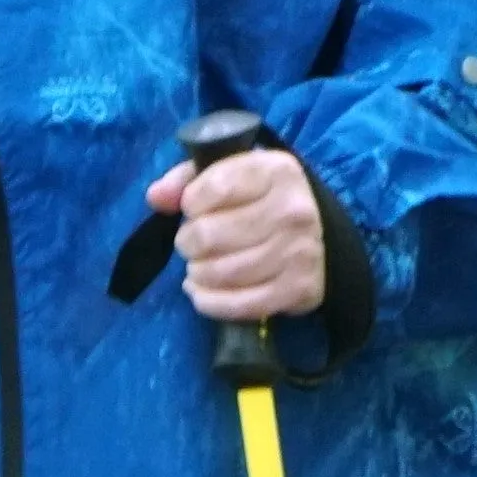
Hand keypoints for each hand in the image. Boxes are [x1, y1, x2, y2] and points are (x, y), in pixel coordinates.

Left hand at [146, 147, 325, 323]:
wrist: (320, 236)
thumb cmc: (263, 201)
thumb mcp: (232, 174)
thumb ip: (188, 178)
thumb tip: (156, 197)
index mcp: (276, 171)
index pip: (214, 188)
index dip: (190, 202)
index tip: (193, 209)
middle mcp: (292, 210)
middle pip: (210, 235)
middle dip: (188, 242)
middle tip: (191, 244)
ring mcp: (298, 252)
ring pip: (221, 272)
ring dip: (197, 273)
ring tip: (197, 268)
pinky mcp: (297, 290)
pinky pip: (239, 304)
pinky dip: (209, 302)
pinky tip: (201, 292)